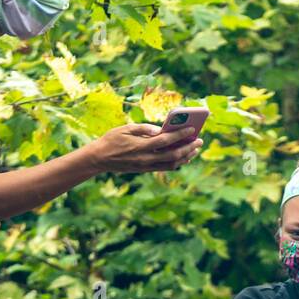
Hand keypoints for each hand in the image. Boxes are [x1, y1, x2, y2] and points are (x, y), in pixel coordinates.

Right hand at [87, 122, 203, 174]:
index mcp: (141, 146)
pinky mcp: (145, 170)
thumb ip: (144, 128)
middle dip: (188, 147)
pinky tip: (183, 156)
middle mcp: (145, 158)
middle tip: (199, 140)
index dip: (180, 135)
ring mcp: (146, 166)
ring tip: (195, 149)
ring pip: (171, 164)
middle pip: (173, 154)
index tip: (192, 128)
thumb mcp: (126, 128)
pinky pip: (165, 168)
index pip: (165, 140)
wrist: (99, 158)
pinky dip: (176, 163)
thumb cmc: (112, 139)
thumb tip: (161, 130)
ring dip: (185, 157)